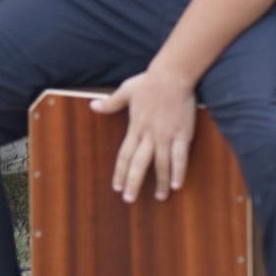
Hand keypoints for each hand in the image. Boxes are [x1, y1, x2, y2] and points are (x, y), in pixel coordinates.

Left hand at [91, 69, 198, 202]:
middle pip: (138, 164)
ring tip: (159, 198)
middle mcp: (149, 135)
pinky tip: (177, 184)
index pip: (124, 155)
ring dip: (158, 182)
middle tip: (129, 200)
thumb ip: (110, 103)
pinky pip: (180, 157)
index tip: (116, 186)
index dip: (119, 172)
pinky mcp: (183, 134)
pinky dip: (178, 172)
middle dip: (133, 183)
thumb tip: (93, 106)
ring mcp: (166, 135)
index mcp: (135, 127)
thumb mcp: (125, 91)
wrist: (172, 75)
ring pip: (160, 164)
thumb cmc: (149, 82)